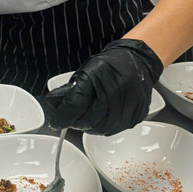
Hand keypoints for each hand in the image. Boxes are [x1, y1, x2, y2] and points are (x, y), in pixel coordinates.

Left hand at [46, 39, 161, 134]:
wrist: (137, 62)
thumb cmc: (109, 65)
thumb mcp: (85, 71)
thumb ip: (70, 90)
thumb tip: (55, 105)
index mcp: (98, 77)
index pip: (75, 104)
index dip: (62, 116)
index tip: (55, 122)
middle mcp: (115, 92)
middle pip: (88, 120)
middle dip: (75, 122)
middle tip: (72, 119)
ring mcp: (128, 105)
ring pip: (101, 128)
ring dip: (89, 126)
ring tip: (86, 118)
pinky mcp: (136, 114)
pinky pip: (114, 129)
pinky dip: (103, 127)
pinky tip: (101, 118)